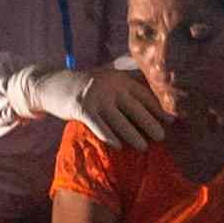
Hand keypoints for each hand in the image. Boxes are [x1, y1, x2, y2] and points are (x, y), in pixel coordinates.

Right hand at [37, 66, 169, 150]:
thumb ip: (126, 76)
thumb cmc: (85, 85)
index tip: (171, 120)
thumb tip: (150, 85)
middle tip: (161, 137)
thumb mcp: (106, 75)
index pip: (143, 94)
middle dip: (149, 123)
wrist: (52, 84)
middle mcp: (110, 86)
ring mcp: (95, 97)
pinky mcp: (82, 108)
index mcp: (119, 78)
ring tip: (143, 147)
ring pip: (119, 120)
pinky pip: (99, 126)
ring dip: (132, 135)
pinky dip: (109, 136)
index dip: (158, 108)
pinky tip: (118, 146)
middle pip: (134, 108)